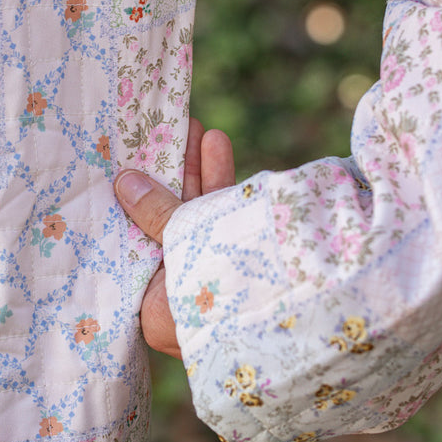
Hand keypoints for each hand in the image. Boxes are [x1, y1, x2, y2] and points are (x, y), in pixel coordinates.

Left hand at [113, 117, 235, 356]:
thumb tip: (125, 183)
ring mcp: (216, 284)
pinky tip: (216, 146)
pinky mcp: (246, 268)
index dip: (127, 209)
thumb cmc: (233, 288)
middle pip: (163, 230)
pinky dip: (220, 189)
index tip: (125, 168)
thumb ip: (155, 213)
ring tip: (192, 129)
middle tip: (157, 138)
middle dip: (166, 180)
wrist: (316, 303)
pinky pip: (223, 226)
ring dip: (196, 175)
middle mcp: (183, 302)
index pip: (131, 252)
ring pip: (196, 223)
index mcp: (157, 313)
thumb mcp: (184, 242)